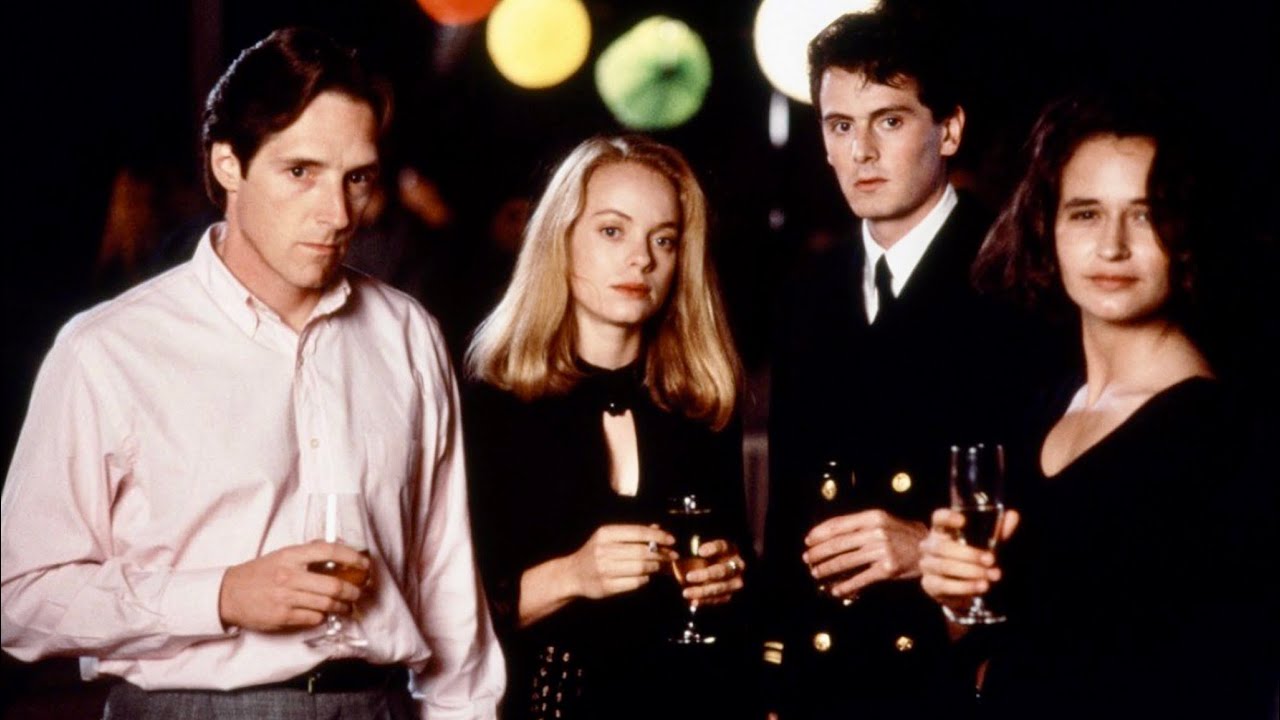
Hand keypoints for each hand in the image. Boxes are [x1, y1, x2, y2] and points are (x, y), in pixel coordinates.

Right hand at [218, 541, 369, 630]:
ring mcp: (286, 598)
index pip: (328, 551)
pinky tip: (325, 613)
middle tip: (358, 592)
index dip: (351, 557)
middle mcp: (289, 576)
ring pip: (327, 604)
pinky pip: (313, 618)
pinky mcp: (283, 617)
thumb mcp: (282, 555)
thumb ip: (308, 552)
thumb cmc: (260, 573)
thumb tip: (339, 548)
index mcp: (291, 556)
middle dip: (352, 591)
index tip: (364, 564)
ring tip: (347, 605)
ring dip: (343, 606)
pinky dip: (323, 616)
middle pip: (333, 585)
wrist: (229, 594)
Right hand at [568, 524, 673, 599]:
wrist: (572, 574)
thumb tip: (657, 529)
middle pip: (641, 551)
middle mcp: (603, 551)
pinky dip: (644, 579)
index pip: (638, 532)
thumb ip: (632, 533)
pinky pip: (635, 582)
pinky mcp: (607, 587)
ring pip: (640, 568)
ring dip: (655, 567)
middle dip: (661, 554)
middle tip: (671, 556)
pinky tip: (645, 576)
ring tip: (660, 566)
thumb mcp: (609, 537)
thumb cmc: (595, 553)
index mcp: (605, 534)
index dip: (658, 535)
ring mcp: (604, 570)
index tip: (671, 540)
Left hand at [681, 539, 745, 605]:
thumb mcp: (700, 549)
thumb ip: (693, 548)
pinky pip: (718, 599)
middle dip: (705, 574)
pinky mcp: (730, 594)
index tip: (700, 551)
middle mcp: (736, 565)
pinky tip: (694, 601)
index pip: (723, 547)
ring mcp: (735, 581)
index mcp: (729, 549)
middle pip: (722, 570)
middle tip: (688, 577)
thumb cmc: (704, 557)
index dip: (713, 548)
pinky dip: (705, 601)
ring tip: (686, 592)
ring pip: (720, 587)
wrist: (713, 572)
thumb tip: (679, 553)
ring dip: (702, 591)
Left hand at [802, 509, 927, 597]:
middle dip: (819, 553)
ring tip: (816, 573)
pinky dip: (846, 586)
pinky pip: (860, 579)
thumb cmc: (903, 534)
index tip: (808, 540)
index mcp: (872, 517)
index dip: (820, 533)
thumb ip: (859, 525)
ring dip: (827, 569)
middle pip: (838, 543)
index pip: (839, 524)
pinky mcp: (887, 569)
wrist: (931, 549)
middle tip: (807, 559)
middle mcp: (876, 532)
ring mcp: (882, 550)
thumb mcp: (883, 521)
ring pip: (846, 561)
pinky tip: (836, 590)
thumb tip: (829, 534)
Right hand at [919, 508, 1019, 612]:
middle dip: (969, 554)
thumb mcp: (986, 544)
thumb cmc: (971, 558)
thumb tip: (1013, 515)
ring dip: (971, 571)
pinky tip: (981, 586)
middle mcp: (930, 545)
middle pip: (942, 546)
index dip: (947, 518)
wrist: (960, 587)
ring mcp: (927, 565)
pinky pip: (945, 585)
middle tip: (991, 559)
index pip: (938, 518)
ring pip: (944, 566)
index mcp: (942, 530)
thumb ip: (998, 531)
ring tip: (991, 575)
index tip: (963, 521)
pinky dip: (965, 586)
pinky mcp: (929, 584)